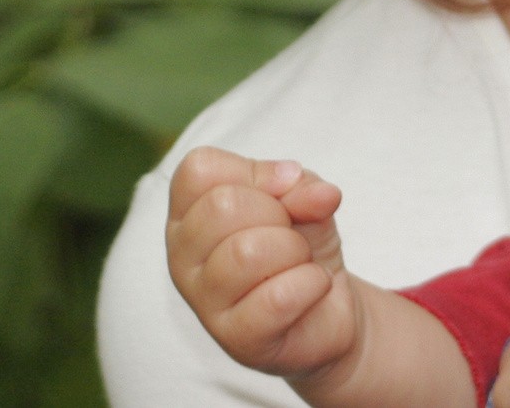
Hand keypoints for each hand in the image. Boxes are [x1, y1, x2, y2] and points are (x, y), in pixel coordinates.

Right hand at [166, 147, 358, 380]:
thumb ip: (303, 186)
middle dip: (278, 214)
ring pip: (247, 252)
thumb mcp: (304, 197)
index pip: (198, 169)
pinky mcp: (235, 339)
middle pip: (222, 206)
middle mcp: (181, 257)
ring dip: (295, 251)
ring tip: (298, 263)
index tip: (280, 195)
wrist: (328, 307)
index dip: (255, 173)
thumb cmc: (298, 244)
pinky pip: (277, 298)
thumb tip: (319, 195)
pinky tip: (311, 288)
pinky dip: (312, 283)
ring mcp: (203, 302)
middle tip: (289, 237)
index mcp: (187, 214)